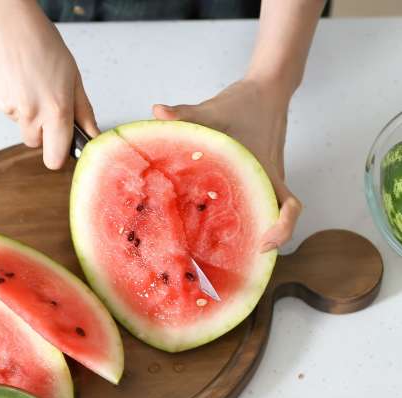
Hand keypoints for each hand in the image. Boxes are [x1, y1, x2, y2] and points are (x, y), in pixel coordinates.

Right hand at [0, 2, 98, 168]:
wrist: (6, 19)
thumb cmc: (42, 42)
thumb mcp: (72, 76)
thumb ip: (83, 111)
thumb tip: (92, 135)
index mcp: (55, 109)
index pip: (55, 158)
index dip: (58, 155)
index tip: (60, 147)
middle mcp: (30, 113)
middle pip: (34, 143)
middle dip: (40, 130)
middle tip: (44, 101)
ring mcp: (6, 107)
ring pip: (18, 122)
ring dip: (24, 109)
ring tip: (27, 79)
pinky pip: (2, 107)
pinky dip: (7, 96)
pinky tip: (12, 75)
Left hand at [153, 78, 301, 251]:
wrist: (267, 88)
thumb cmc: (244, 102)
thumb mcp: (212, 110)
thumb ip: (185, 114)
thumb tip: (156, 111)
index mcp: (265, 171)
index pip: (290, 208)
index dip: (282, 230)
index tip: (263, 244)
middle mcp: (270, 180)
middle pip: (276, 220)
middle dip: (262, 243)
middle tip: (232, 260)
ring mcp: (265, 180)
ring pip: (265, 212)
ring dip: (251, 230)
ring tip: (221, 249)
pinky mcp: (258, 176)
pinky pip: (254, 200)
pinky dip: (242, 213)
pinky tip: (210, 218)